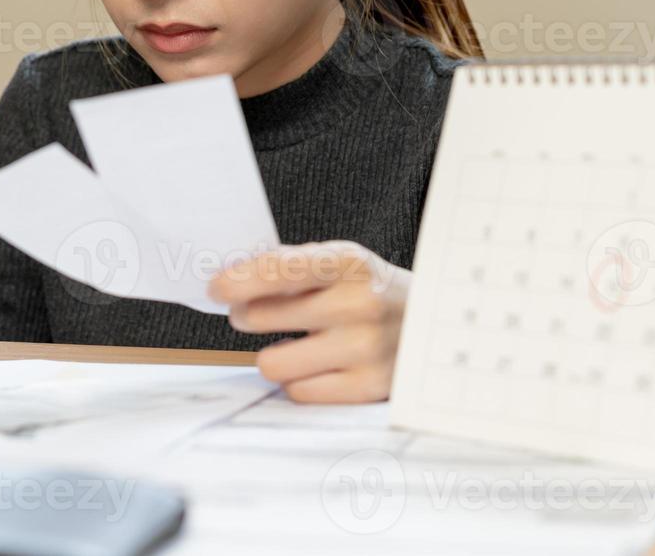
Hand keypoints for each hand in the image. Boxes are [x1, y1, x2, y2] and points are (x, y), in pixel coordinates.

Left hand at [208, 241, 408, 403]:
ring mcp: (365, 349)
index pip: (279, 269)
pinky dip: (299, 380)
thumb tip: (226, 280)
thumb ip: (288, 266)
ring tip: (292, 341)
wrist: (438, 322)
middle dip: (248, 316)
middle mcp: (359, 304)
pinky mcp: (368, 388)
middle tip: (255, 315)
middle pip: (260, 317)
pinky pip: (297, 392)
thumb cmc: (371, 289)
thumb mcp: (340, 261)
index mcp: (348, 262)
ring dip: (272, 354)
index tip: (215, 289)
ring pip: (271, 364)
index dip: (238, 280)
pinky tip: (318, 364)